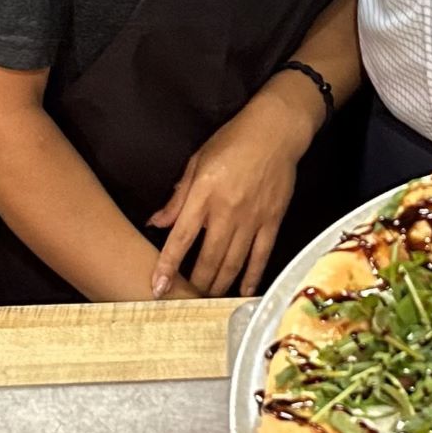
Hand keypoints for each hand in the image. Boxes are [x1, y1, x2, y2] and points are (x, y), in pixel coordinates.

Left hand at [148, 80, 313, 297]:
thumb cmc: (232, 141)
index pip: (181, 238)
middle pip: (208, 259)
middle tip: (185, 300)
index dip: (168, 265)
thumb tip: (156, 222)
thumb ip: (178, 197)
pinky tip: (243, 291)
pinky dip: (251, 276)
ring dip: (219, 285)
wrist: (275, 132)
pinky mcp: (272, 221)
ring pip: (233, 263)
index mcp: (204, 194)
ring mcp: (252, 219)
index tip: (158, 286)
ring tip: (208, 300)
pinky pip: (261, 256)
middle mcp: (227, 211)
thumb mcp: (197, 162)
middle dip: (195, 284)